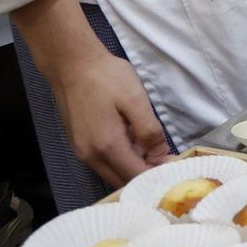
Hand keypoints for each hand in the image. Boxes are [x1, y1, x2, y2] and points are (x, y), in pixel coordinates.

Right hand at [50, 52, 171, 186]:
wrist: (71, 65)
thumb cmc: (106, 78)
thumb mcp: (136, 100)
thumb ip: (149, 131)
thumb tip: (160, 155)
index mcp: (107, 147)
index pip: (136, 176)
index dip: (158, 175)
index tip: (174, 165)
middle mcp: (91, 157)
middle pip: (123, 181)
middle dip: (146, 174)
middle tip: (166, 157)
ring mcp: (82, 152)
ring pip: (113, 173)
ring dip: (133, 166)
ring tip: (152, 147)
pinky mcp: (79, 145)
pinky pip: (104, 163)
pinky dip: (121, 159)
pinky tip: (133, 141)